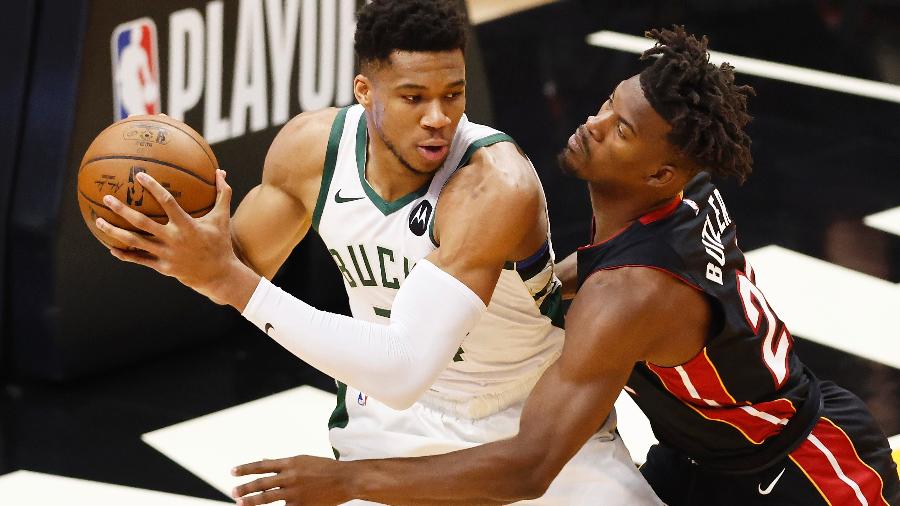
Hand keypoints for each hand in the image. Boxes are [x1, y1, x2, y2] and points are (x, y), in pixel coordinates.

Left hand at [97, 169, 258, 307]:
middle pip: (142, 223)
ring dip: (114, 232)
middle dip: (122, 210)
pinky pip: (140, 260)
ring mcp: (166, 254)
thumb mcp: (223, 218)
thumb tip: (221, 172)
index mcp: (187, 225)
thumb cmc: (220, 243)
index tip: (139, 176)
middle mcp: (174, 239)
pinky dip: (125, 254)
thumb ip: (222, 194)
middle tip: (107, 199)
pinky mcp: (163, 267)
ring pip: (135, 242)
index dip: (153, 188)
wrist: (219, 275)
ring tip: (98, 222)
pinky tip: (112, 248)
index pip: (167, 202)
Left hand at [231, 455, 349, 505]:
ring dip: (252, 500)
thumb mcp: (304, 461)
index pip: (262, 465)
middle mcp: (290, 476)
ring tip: (240, 503)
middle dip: (245, 488)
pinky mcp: (301, 505)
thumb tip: (264, 461)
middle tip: (233, 492)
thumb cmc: (326, 468)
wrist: (346, 479)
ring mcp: (294, 492)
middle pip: (261, 482)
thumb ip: (284, 464)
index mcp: (290, 462)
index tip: (233, 472)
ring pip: (267, 497)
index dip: (246, 468)